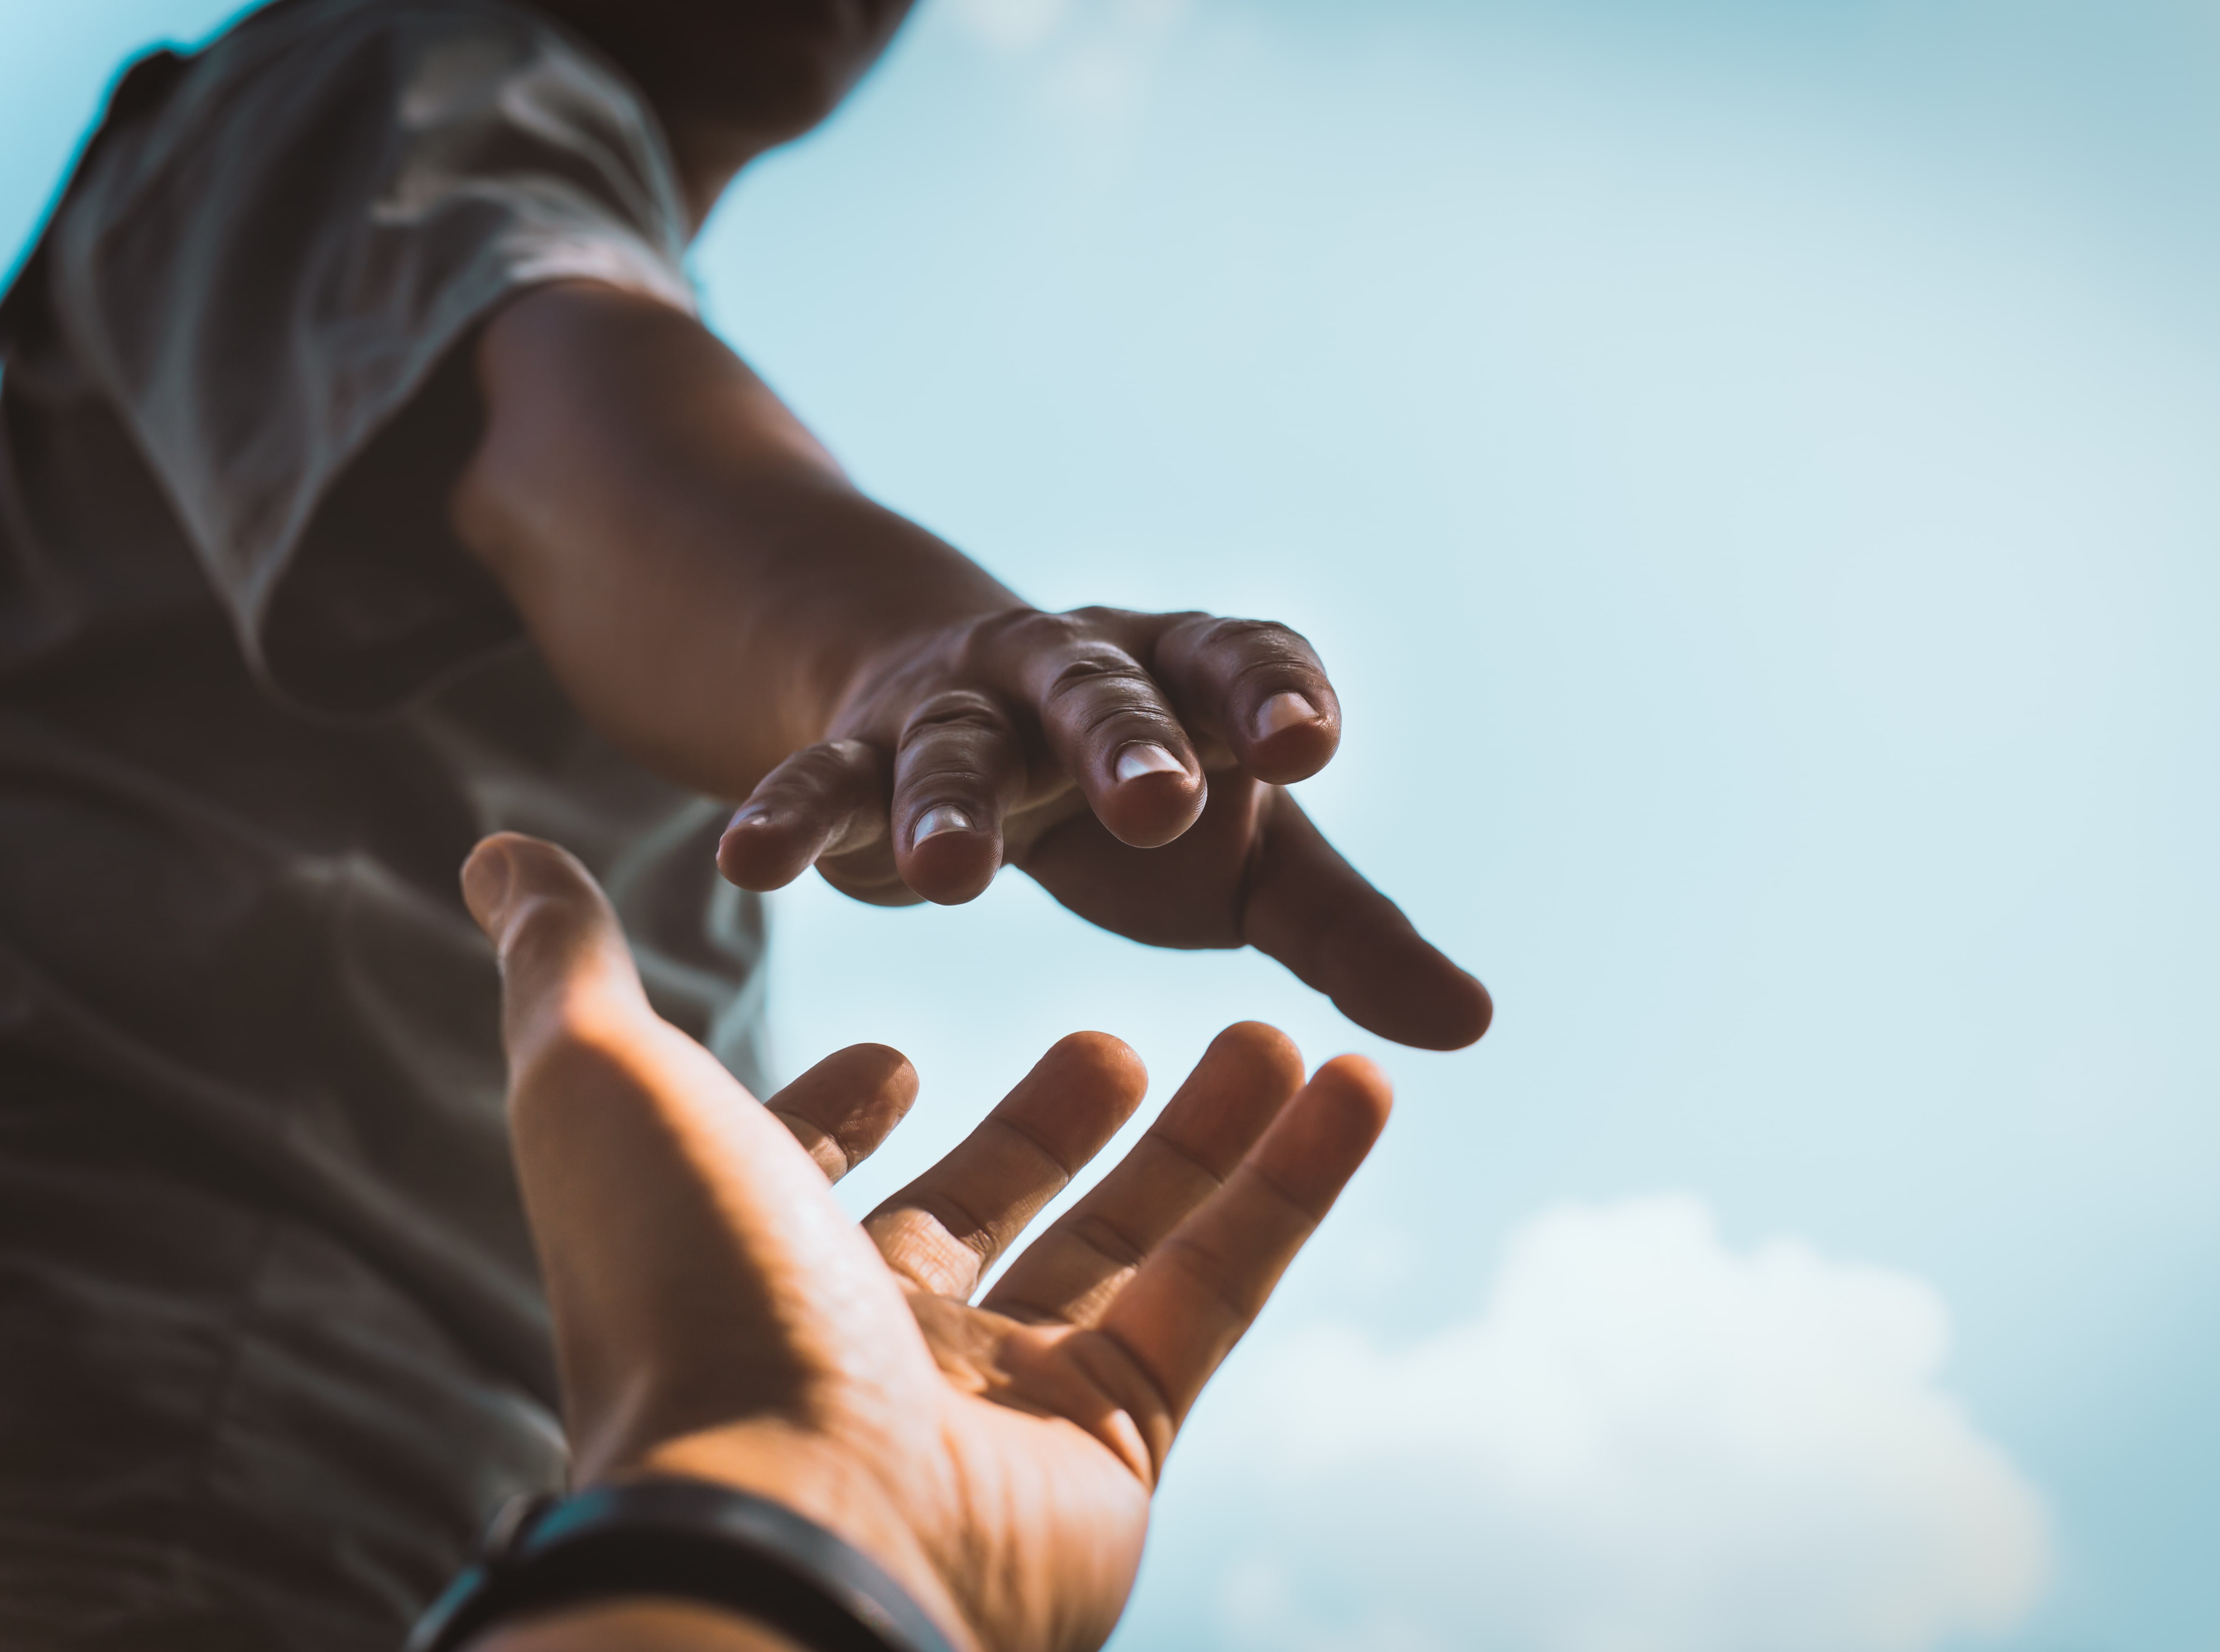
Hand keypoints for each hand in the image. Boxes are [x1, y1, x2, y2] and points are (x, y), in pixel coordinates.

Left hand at [460, 832, 1392, 1651]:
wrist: (790, 1520)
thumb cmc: (685, 1295)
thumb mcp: (604, 1085)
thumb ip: (566, 966)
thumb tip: (497, 851)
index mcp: (752, 1258)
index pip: (811, 1177)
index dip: (846, 1115)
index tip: (898, 1054)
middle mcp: (870, 1336)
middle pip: (988, 1204)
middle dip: (1052, 1124)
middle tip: (1115, 1041)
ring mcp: (998, 1398)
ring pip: (1127, 1243)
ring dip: (1208, 1138)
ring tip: (1278, 1033)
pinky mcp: (1113, 1441)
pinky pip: (1218, 1293)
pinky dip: (1293, 1188)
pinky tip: (1355, 1084)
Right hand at [714, 606, 1491, 1050]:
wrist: (971, 713)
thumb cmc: (1148, 800)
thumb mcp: (1255, 861)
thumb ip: (1351, 934)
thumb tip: (1473, 1026)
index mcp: (1191, 681)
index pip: (1242, 664)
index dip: (1273, 696)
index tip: (1309, 742)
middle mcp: (1076, 676)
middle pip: (1103, 695)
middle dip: (1128, 743)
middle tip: (1159, 801)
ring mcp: (959, 710)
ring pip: (953, 746)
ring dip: (948, 803)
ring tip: (948, 879)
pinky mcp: (859, 753)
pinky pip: (819, 782)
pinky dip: (786, 817)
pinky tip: (746, 860)